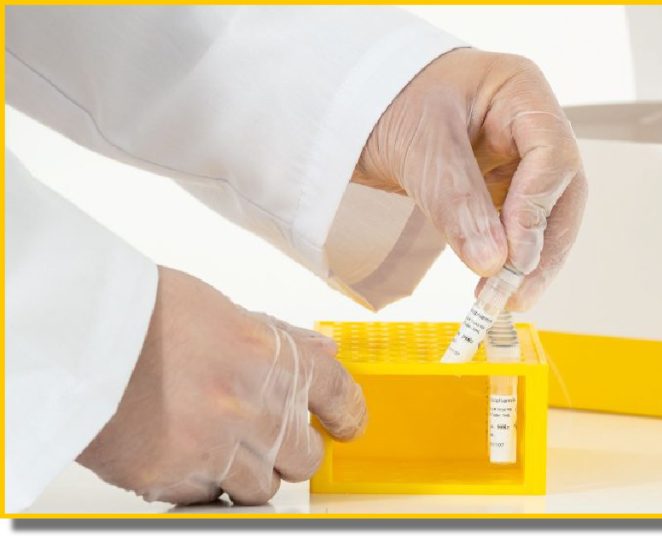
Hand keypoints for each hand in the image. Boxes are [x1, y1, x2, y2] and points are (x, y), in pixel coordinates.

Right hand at [77, 267, 365, 505]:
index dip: (348, 415)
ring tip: (210, 444)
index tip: (346, 425)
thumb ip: (280, 339)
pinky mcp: (176, 478)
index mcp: (272, 359)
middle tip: (258, 436)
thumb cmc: (143, 315)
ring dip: (244, 473)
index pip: (339, 395)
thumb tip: (324, 348)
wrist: (78, 336)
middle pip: (305, 457)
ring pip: (262, 487)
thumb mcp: (224, 311)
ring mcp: (217, 446)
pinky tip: (178, 455)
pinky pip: (209, 499)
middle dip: (287, 451)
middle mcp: (254, 406)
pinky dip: (200, 486)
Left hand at [353, 48, 586, 310]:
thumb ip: (455, 200)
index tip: (514, 258)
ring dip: (529, 263)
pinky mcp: (501, 189)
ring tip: (504, 300)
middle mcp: (531, 127)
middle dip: (542, 248)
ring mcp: (519, 160)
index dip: (537, 209)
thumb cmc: (388, 99)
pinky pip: (516, 228)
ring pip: (545, 217)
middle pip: (560, 193)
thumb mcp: (419, 145)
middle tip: (518, 293)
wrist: (357, 106)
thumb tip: (492, 262)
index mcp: (522, 93)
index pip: (552, 155)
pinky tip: (494, 285)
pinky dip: (508, 259)